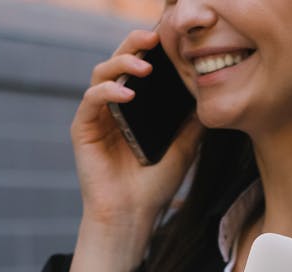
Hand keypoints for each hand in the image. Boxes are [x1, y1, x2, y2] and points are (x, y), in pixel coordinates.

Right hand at [70, 29, 204, 224]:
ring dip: (122, 63)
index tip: (170, 38)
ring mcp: (97, 116)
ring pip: (101, 73)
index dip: (150, 49)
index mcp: (135, 108)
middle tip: (154, 36)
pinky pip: (91, 100)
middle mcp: (114, 107)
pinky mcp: (82, 129)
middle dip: (134, 44)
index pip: (140, 68)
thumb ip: (192, 120)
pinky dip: (107, 92)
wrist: (133, 215)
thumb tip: (209, 92)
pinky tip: (126, 94)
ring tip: (145, 66)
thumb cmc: (155, 185)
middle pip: (118, 61)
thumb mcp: (184, 147)